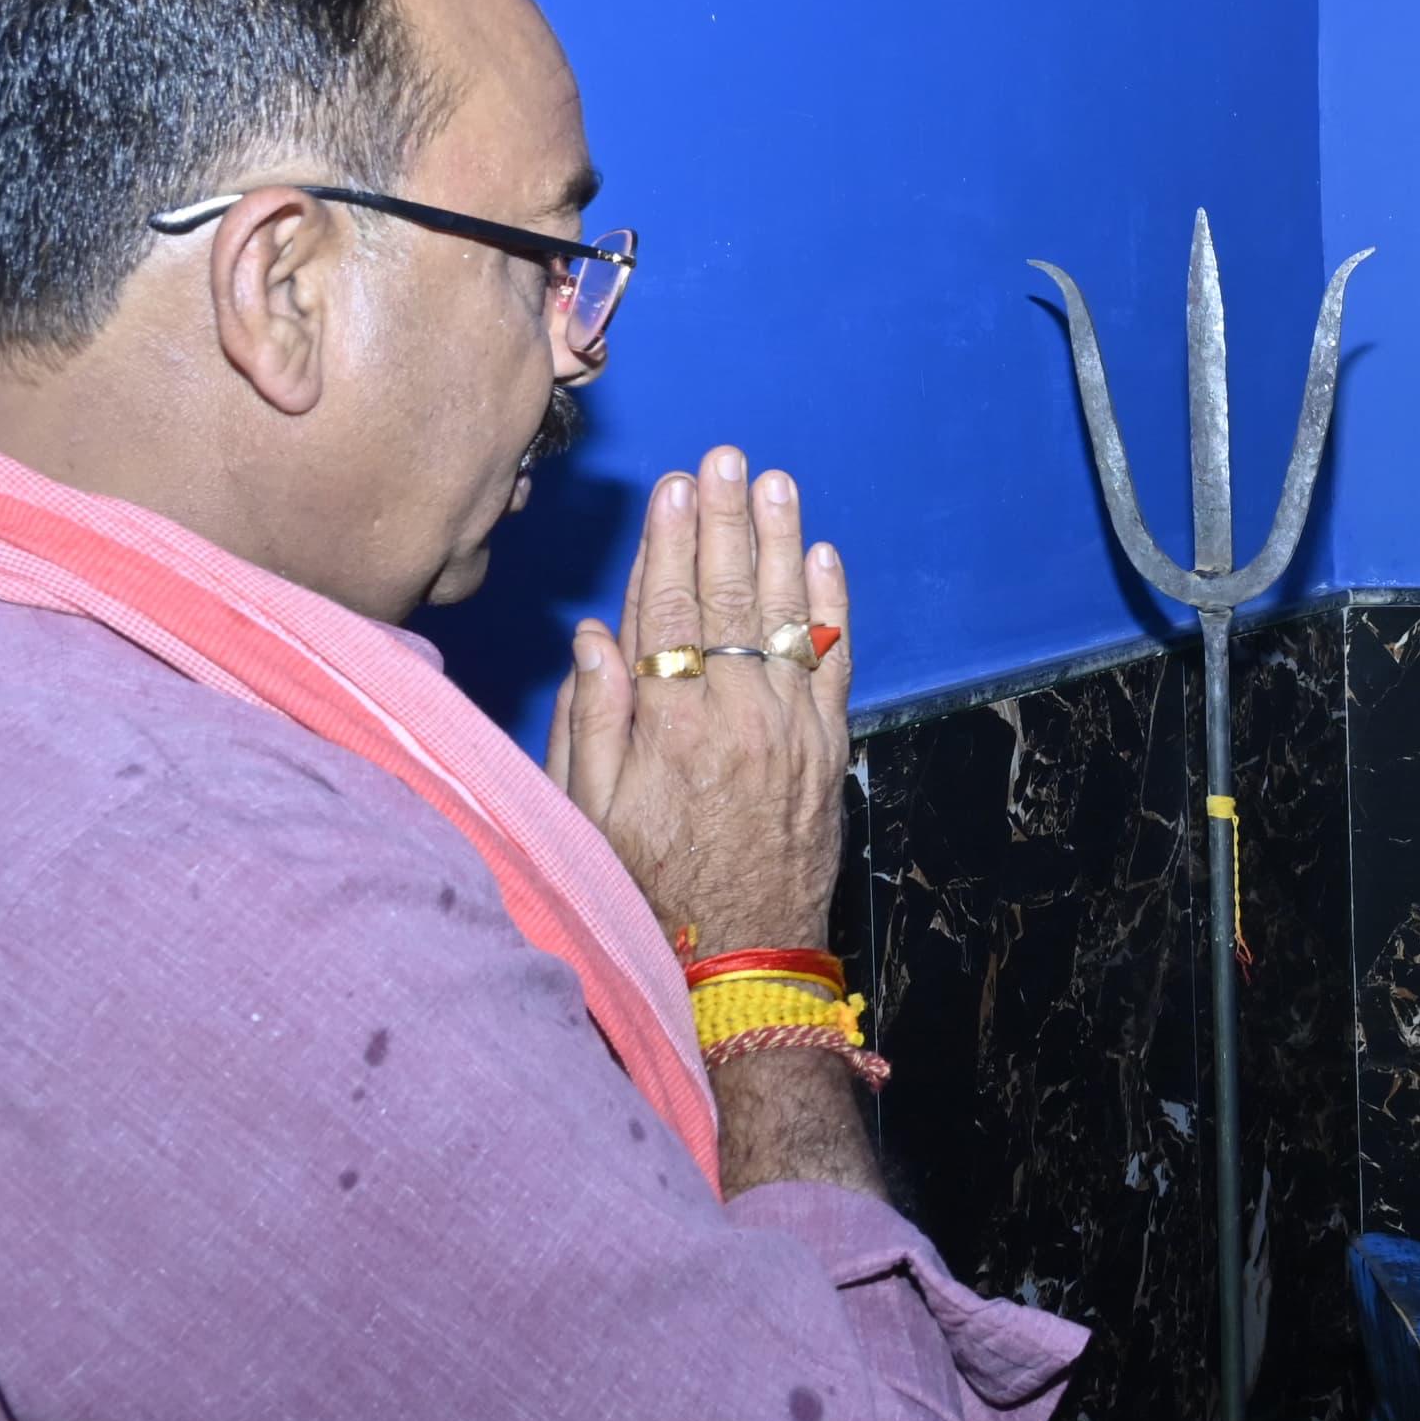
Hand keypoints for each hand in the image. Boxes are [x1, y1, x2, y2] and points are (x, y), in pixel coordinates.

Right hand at [549, 444, 856, 957]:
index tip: (671, 487)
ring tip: (773, 482)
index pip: (668, 608)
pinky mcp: (827, 750)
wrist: (736, 962)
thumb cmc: (645, 890)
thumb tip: (596, 637)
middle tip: (724, 458)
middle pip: (728, 595)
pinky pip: (833, 661)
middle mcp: (733, 714)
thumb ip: (588, 722)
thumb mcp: (585, 815)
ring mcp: (789, 729)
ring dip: (779, 541)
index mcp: (665, 725)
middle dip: (724, 519)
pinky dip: (829, 606)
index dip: (669, 541)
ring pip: (783, 615)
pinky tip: (823, 557)